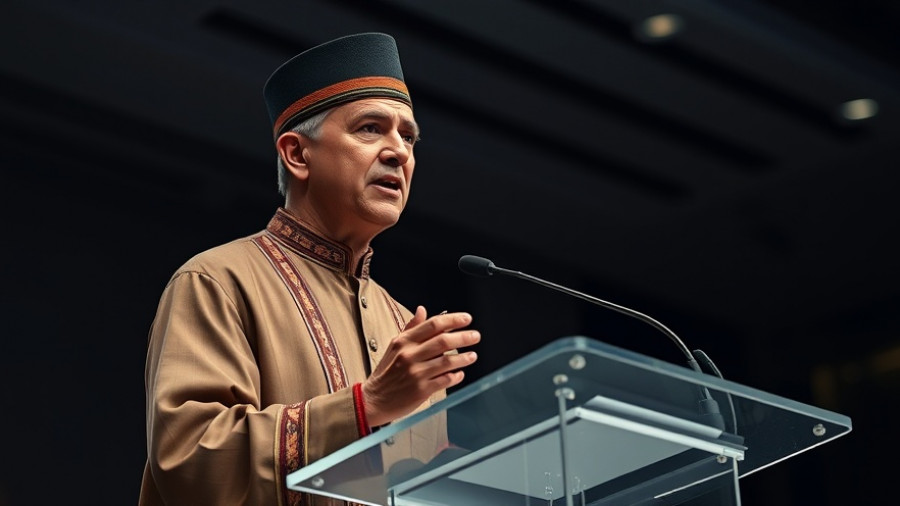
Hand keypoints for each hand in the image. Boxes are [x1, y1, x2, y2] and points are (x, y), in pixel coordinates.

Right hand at [362, 306, 479, 426]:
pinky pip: (445, 380)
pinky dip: (456, 376)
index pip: (432, 325)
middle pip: (443, 341)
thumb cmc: (386, 373)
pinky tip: (460, 373)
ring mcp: (416, 373)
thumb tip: (422, 310)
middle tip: (476, 336)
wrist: (373, 400)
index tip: (466, 319)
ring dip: (464, 357)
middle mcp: (410, 356)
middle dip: (464, 337)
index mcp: (403, 342)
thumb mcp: (394, 347)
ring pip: (447, 361)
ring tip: (472, 356)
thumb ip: (411, 328)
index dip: (453, 320)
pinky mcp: (421, 390)